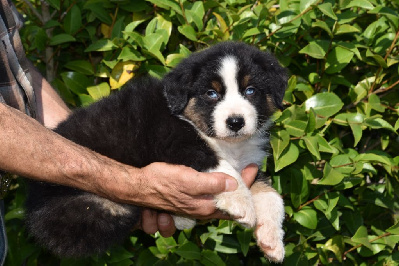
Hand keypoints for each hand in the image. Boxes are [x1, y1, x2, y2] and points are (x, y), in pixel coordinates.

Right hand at [135, 163, 258, 235]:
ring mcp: (196, 207)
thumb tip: (233, 183)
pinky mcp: (189, 201)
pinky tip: (217, 180)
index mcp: (206, 206)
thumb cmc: (162, 182)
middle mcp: (203, 210)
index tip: (254, 167)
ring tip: (238, 174)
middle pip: (230, 201)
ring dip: (230, 189)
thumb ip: (211, 183)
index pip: (235, 199)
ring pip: (220, 200)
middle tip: (250, 169)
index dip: (247, 183)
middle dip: (242, 185)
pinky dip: (217, 189)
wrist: (139, 186)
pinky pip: (209, 198)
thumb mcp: (188, 180)